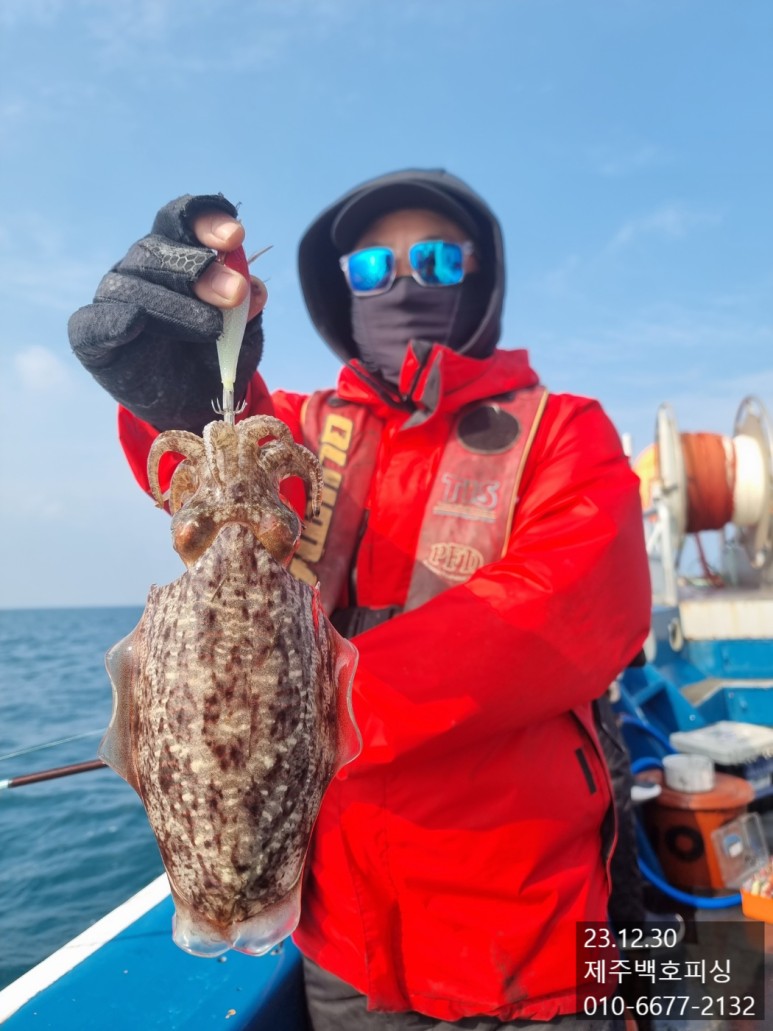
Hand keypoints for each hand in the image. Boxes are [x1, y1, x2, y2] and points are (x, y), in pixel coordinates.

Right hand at [69, 193, 267, 432]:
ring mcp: (114, 300)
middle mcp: (141, 270)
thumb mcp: (240, 337)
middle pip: (158, 249)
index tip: (236, 237)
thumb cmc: (213, 358)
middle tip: (235, 292)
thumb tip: (256, 287)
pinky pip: (94, 323)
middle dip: (200, 269)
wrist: (190, 405)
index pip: (182, 221)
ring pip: (133, 286)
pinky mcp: (91, 336)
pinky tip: (134, 323)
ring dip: (176, 304)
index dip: (206, 220)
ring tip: (213, 329)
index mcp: (177, 257)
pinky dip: (113, 321)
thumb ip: (246, 311)